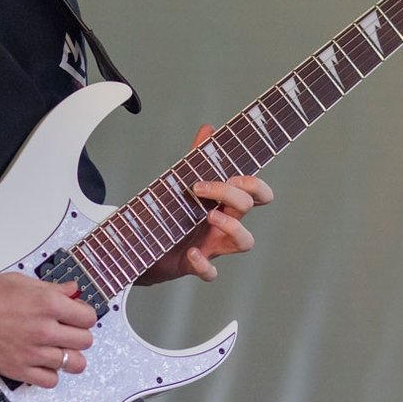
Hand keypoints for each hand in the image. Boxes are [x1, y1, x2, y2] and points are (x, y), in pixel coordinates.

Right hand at [0, 275, 95, 388]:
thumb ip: (51, 289)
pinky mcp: (18, 370)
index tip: (77, 316)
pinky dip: (50, 374)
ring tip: (56, 349)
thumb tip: (72, 292)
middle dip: (79, 336)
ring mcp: (32, 353)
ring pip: (73, 364)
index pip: (88, 317)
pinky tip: (41, 363)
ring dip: (67, 356)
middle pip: (85, 342)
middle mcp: (43, 329)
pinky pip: (50, 381)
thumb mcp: (20, 281)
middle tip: (67, 332)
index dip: (84, 316)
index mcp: (46, 303)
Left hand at [139, 123, 273, 284]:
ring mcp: (214, 245)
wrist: (147, 247)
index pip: (256, 193)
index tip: (233, 175)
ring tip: (209, 215)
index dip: (255, 185)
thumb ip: (197, 159)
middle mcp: (225, 224)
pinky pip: (211, 272)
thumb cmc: (174, 215)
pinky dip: (204, 264)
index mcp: (225, 203)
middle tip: (202, 188)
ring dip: (232, 227)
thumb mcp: (184, 183)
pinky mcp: (196, 265)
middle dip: (232, 194)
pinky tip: (191, 253)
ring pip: (245, 242)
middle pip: (247, 208)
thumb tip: (208, 129)